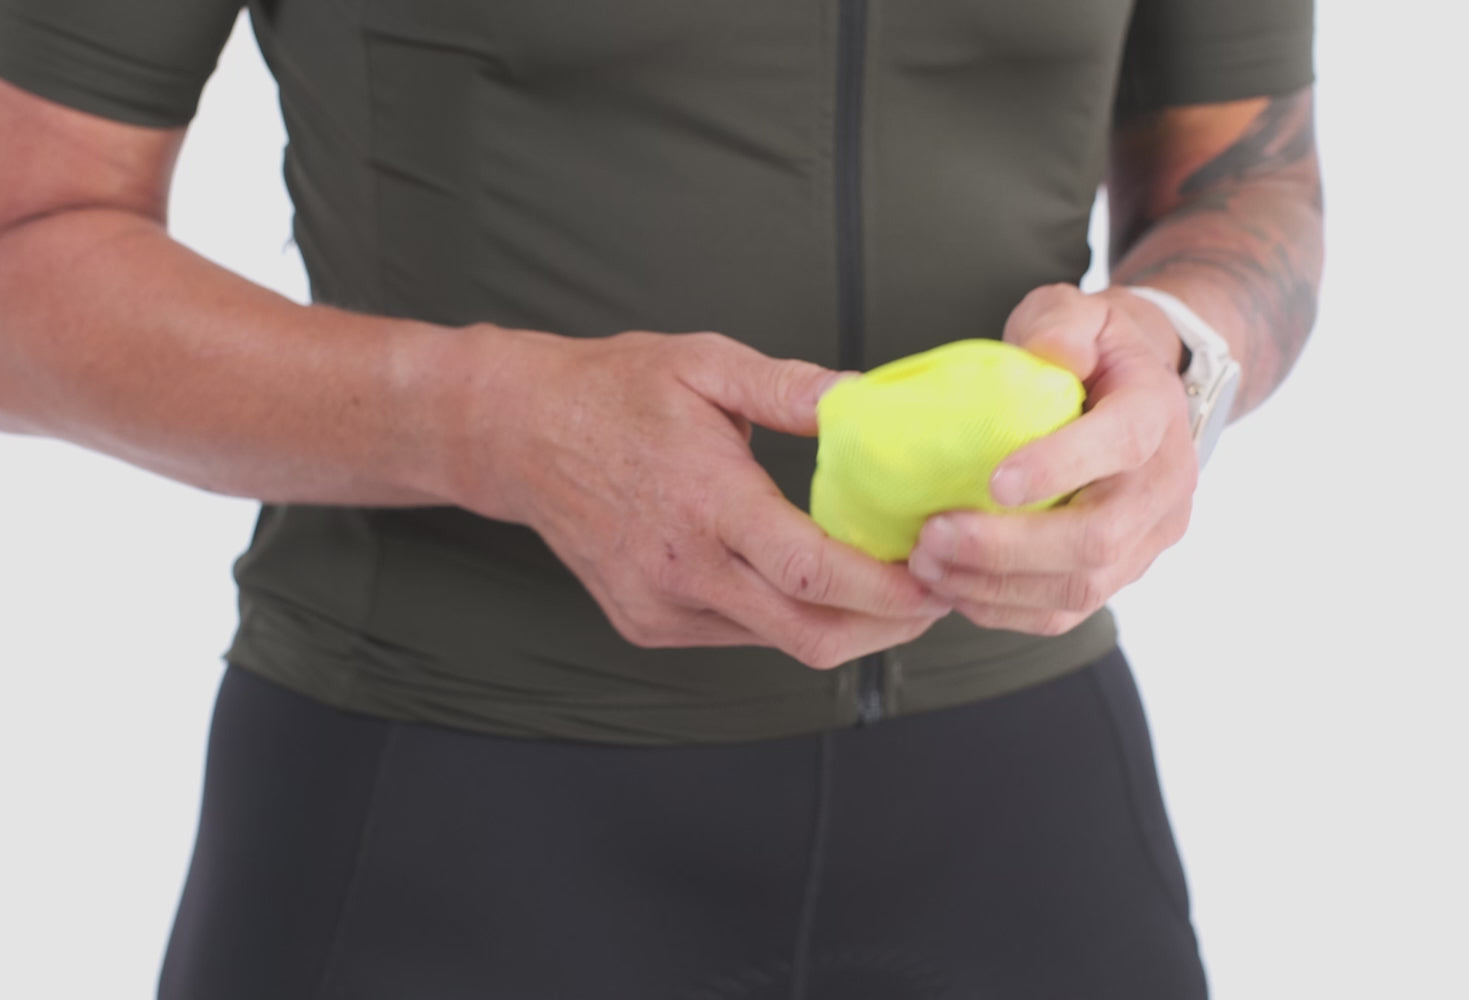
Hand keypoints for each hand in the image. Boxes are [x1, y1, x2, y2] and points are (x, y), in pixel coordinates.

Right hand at [449, 328, 949, 667]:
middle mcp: (682, 570)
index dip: (886, 590)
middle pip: (808, 635)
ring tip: (886, 583)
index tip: (939, 581)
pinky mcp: (647, 624)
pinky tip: (811, 582)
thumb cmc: (613, 390)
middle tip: (936, 593)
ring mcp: (661, 606)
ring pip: (778, 643)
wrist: (518, 434)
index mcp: (704, 502)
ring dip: (843, 623)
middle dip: (887, 627)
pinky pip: (740, 636)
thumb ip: (790, 387)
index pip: (811, 572)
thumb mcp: (704, 363)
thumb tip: (867, 399)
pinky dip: (789, 617)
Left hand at [905, 284, 1197, 634]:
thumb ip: (1062, 323)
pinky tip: (951, 588)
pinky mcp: (1120, 575)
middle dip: (1007, 547)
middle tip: (932, 536)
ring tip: (927, 565)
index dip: (1060, 466)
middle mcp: (1165, 486)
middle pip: (1097, 539)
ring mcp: (1147, 539)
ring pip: (1079, 589)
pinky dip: (1003, 609)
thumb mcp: (1079, 312)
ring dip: (995, 586)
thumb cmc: (1092, 350)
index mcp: (1156, 413)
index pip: (1122, 444)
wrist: (1137, 394)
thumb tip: (1051, 354)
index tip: (993, 480)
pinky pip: (1065, 613)